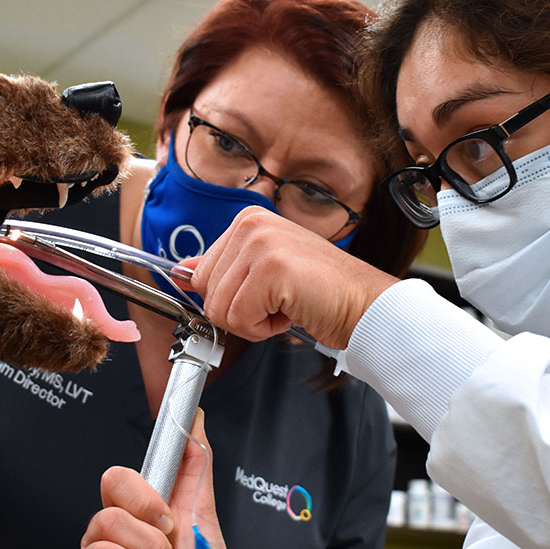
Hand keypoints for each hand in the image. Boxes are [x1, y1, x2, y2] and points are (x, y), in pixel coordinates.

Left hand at [185, 207, 397, 349]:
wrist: (365, 305)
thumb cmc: (322, 292)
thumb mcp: (265, 273)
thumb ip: (225, 269)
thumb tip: (184, 271)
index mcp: (248, 220)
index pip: (200, 273)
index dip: (231, 297)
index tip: (264, 294)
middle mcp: (251, 224)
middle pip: (205, 291)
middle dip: (239, 310)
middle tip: (278, 301)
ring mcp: (260, 244)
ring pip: (218, 308)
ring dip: (252, 321)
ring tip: (286, 305)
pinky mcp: (270, 269)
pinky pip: (238, 318)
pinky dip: (264, 328)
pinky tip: (290, 311)